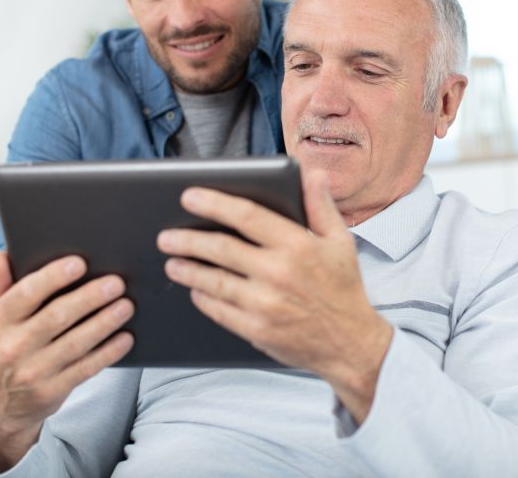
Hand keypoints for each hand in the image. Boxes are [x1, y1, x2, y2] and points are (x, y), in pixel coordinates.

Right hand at [0, 251, 134, 471]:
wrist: (0, 406)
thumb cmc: (4, 348)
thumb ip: (0, 285)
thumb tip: (3, 254)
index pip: (26, 293)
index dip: (53, 277)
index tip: (79, 263)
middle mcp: (11, 346)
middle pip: (57, 316)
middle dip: (89, 298)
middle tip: (116, 283)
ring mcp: (32, 371)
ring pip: (76, 343)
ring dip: (104, 322)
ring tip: (126, 306)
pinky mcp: (52, 391)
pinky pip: (86, 368)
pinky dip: (108, 352)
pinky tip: (126, 337)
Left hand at [158, 169, 392, 423]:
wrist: (351, 345)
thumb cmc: (343, 288)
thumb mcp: (340, 241)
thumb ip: (320, 205)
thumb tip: (312, 173)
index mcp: (297, 244)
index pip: (247, 215)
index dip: (214, 203)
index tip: (189, 196)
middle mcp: (278, 272)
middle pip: (220, 248)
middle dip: (187, 239)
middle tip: (166, 235)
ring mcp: (264, 304)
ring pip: (212, 281)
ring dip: (187, 269)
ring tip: (172, 261)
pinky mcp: (256, 330)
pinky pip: (218, 310)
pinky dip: (202, 297)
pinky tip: (194, 289)